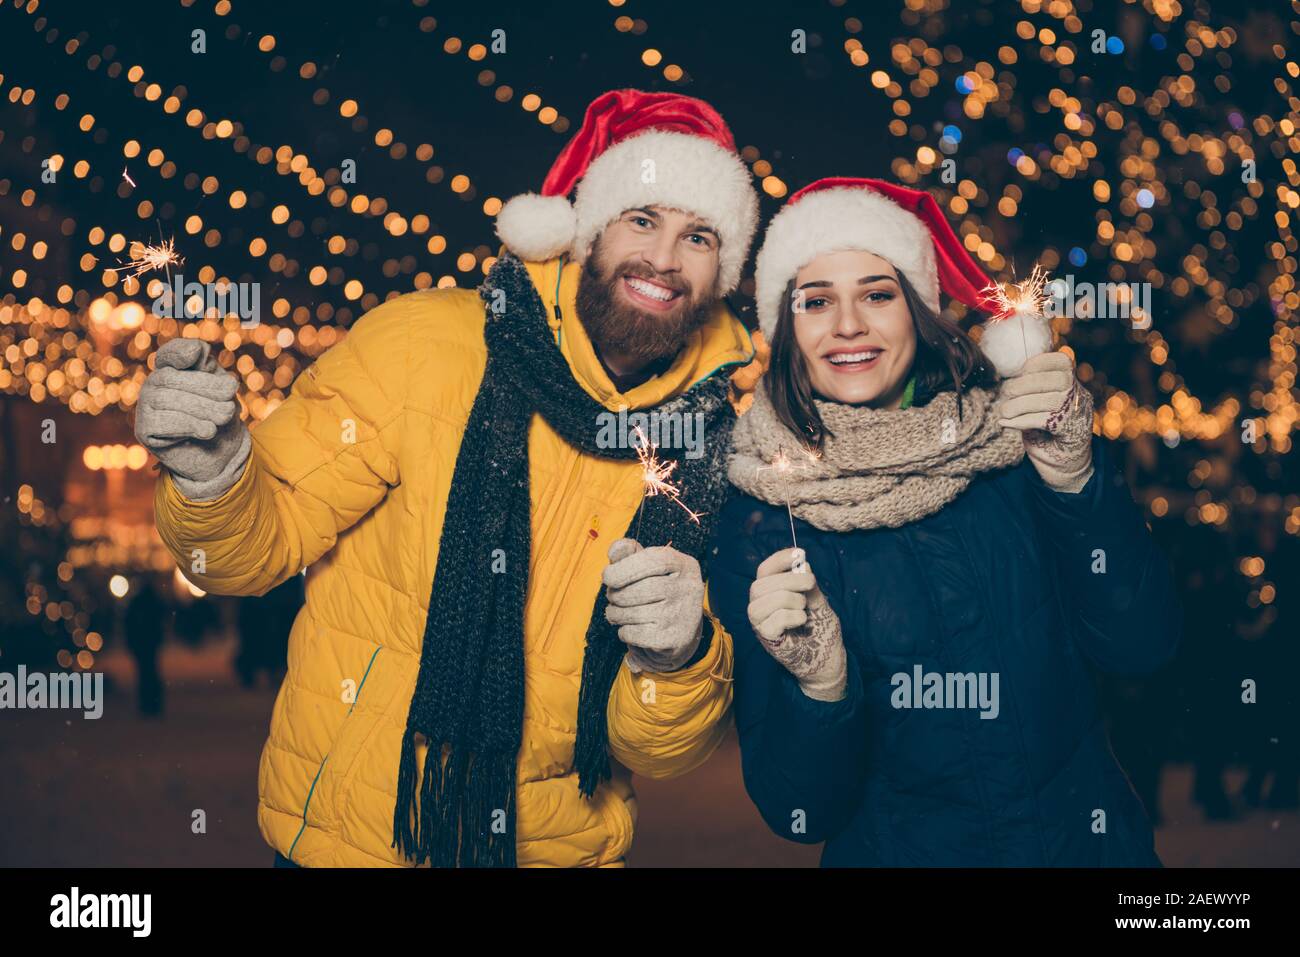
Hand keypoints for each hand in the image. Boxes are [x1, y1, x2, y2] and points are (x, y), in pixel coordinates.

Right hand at [135, 339, 250, 500]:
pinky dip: (189, 425)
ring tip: (225, 417)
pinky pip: (162, 422)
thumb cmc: (221, 415)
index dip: (179, 351)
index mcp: (173, 369)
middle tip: (230, 402)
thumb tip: (195, 350)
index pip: (170, 353)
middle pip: (170, 377)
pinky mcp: (144, 430)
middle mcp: (154, 384)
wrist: (222, 455)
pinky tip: (208, 431)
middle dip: (206, 389)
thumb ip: (208, 366)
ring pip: (165, 399)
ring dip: (202, 408)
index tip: (196, 354)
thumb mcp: (222, 387)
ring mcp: (145, 406)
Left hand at [603, 538, 704, 673]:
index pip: (653, 560)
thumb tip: (615, 550)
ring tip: (617, 612)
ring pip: (633, 613)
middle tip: (612, 597)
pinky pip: (634, 633)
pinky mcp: (674, 639)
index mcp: (685, 565)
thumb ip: (629, 554)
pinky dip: (624, 632)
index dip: (624, 568)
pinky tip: (631, 628)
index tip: (607, 576)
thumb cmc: (656, 593)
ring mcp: (684, 616)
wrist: (676, 634)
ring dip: (615, 613)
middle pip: (641, 589)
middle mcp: (689, 589)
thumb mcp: (647, 568)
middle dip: (617, 594)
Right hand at [747, 547, 846, 701]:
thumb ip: (810, 586)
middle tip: (810, 583)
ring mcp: (761, 624)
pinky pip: (771, 622)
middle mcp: (761, 607)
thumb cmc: (821, 631)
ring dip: (789, 599)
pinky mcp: (768, 640)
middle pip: (759, 585)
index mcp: (771, 594)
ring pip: (761, 602)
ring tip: (804, 608)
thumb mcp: (819, 603)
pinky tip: (801, 621)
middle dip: (788, 580)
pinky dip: (791, 616)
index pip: (764, 570)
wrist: (828, 661)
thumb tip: (803, 564)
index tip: (799, 553)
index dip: (779, 559)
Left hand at [997, 351, 1094, 493]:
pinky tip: (1005, 423)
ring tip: (1004, 410)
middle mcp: (1080, 396)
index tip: (1020, 370)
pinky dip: (1020, 421)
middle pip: (1054, 380)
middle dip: (1024, 384)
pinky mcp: (1071, 432)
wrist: (1064, 465)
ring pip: (1048, 401)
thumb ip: (1033, 391)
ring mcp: (1078, 414)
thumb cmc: (1048, 431)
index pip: (1062, 362)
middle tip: (1006, 393)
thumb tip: (1007, 380)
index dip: (1038, 362)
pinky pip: (1043, 421)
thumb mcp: (1042, 406)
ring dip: (1019, 405)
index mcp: (1074, 384)